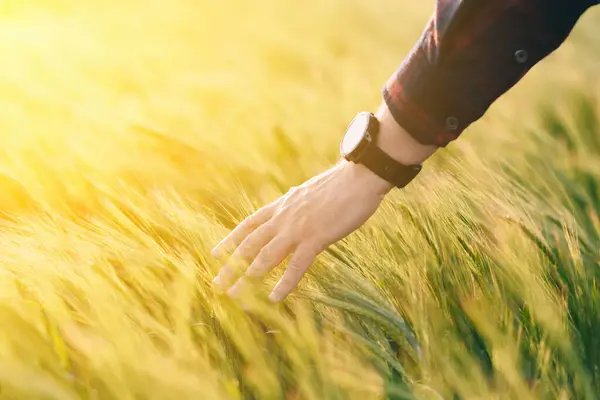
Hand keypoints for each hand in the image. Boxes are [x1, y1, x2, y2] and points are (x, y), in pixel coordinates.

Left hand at [211, 160, 392, 301]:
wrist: (358, 176)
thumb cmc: (339, 184)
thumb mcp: (308, 191)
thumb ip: (296, 200)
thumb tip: (290, 196)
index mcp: (282, 205)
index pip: (249, 225)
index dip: (230, 241)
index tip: (216, 255)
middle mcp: (283, 217)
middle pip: (250, 245)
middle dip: (231, 266)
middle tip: (217, 285)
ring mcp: (298, 228)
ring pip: (266, 256)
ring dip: (248, 277)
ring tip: (235, 296)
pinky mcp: (316, 238)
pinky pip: (296, 265)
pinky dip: (285, 283)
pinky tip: (275, 298)